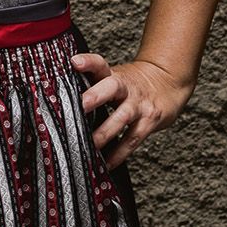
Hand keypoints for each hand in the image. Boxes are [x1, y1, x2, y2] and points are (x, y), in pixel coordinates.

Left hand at [72, 52, 194, 167]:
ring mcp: (138, 104)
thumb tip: (58, 101)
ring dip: (105, 132)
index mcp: (113, 75)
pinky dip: (119, 153)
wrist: (168, 83)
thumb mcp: (113, 77)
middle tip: (81, 105)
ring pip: (122, 117)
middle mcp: (126, 87)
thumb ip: (92, 85)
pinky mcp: (149, 121)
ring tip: (89, 145)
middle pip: (112, 87)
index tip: (74, 62)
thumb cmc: (131, 85)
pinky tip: (106, 164)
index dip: (88, 62)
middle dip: (96, 96)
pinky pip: (132, 139)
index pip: (100, 64)